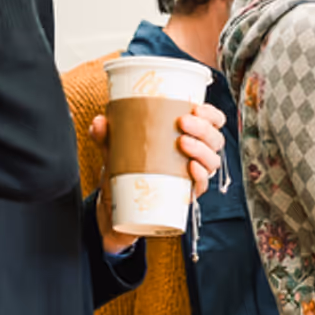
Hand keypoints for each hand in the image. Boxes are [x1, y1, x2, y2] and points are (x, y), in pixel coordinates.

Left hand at [90, 102, 225, 254]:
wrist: (119, 208)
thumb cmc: (126, 170)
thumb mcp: (114, 150)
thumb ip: (105, 135)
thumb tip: (99, 122)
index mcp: (188, 137)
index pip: (212, 122)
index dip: (211, 114)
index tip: (197, 107)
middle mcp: (196, 156)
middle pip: (215, 139)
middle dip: (203, 128)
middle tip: (183, 122)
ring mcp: (193, 176)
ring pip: (212, 161)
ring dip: (202, 149)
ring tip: (182, 142)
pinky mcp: (186, 195)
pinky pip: (202, 185)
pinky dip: (201, 175)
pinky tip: (191, 167)